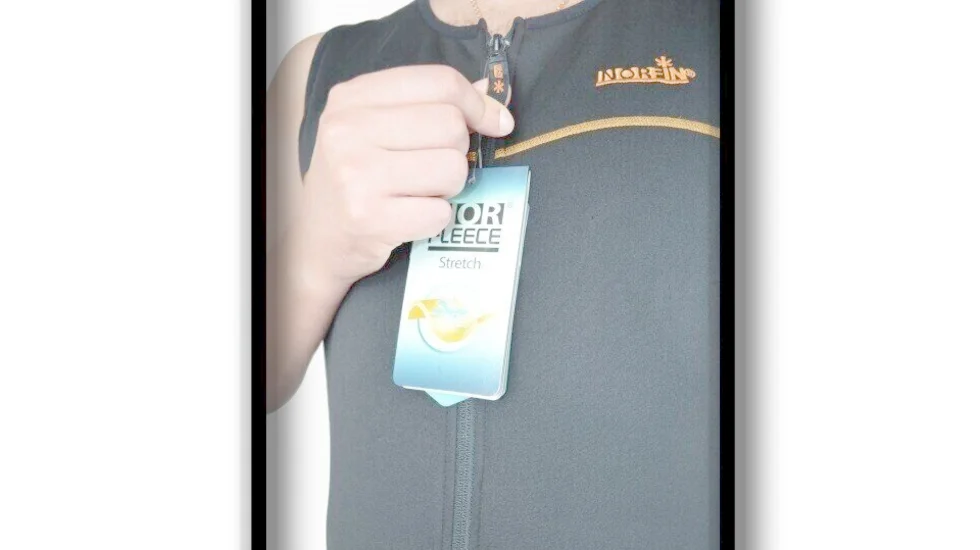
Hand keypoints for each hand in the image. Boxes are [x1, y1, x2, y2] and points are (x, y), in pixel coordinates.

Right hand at [293, 65, 514, 290]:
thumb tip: (492, 96)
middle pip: (451, 125)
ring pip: (452, 168)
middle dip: (456, 151)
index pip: (440, 82)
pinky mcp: (368, 217)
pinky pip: (440, 213)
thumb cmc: (358, 178)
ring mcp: (355, 175)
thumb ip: (432, 105)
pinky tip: (411, 217)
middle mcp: (347, 130)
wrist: (320, 239)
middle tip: (431, 168)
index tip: (492, 121)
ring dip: (448, 187)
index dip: (478, 103)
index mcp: (352, 98)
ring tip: (419, 192)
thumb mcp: (378, 128)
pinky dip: (436, 218)